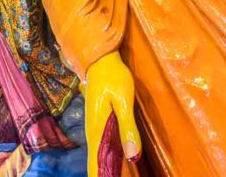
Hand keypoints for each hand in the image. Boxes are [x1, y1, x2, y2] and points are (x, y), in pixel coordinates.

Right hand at [85, 52, 141, 175]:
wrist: (100, 60)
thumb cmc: (113, 77)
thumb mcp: (123, 101)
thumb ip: (127, 128)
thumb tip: (132, 156)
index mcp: (96, 128)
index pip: (96, 161)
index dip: (99, 176)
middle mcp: (92, 130)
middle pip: (95, 161)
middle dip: (100, 175)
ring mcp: (95, 127)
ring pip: (98, 155)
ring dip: (103, 169)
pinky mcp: (100, 123)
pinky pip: (102, 146)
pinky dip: (106, 159)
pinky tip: (111, 166)